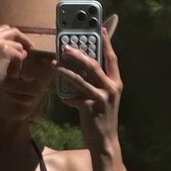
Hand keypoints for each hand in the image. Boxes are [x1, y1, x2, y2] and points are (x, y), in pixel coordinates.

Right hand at [0, 25, 34, 97]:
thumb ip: (6, 52)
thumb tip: (24, 52)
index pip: (5, 29)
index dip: (16, 36)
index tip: (23, 43)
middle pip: (14, 32)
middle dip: (24, 39)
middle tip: (31, 47)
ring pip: (19, 47)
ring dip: (18, 61)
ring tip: (12, 72)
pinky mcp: (5, 50)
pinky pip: (20, 56)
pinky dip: (18, 67)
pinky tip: (12, 75)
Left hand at [52, 22, 122, 148]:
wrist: (105, 141)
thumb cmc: (102, 117)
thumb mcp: (103, 97)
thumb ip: (97, 82)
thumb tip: (81, 67)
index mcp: (116, 82)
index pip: (111, 58)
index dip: (105, 42)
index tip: (99, 28)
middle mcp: (111, 88)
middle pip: (93, 64)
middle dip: (78, 54)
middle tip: (65, 47)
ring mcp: (101, 98)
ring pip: (81, 78)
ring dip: (66, 70)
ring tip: (55, 64)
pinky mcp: (90, 108)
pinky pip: (73, 96)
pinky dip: (65, 95)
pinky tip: (60, 94)